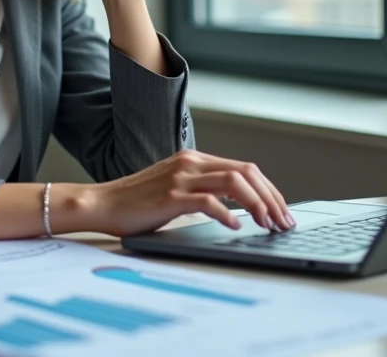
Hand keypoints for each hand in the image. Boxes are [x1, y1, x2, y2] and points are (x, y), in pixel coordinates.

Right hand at [82, 150, 295, 237]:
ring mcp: (181, 177)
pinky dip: (227, 214)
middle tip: (283, 222)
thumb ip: (204, 191)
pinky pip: (208, 201)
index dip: (268, 190)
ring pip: (234, 182)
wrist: (103, 203)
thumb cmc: (138, 202)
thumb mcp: (176, 189)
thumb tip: (240, 209)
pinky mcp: (171, 195)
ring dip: (257, 205)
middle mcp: (191, 163)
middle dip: (271, 198)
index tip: (281, 211)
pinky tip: (236, 227)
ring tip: (266, 224)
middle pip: (246, 172)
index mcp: (195, 159)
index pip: (244, 168)